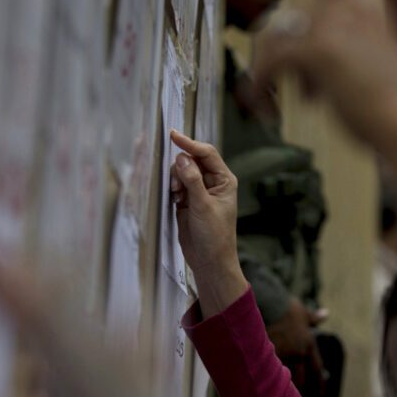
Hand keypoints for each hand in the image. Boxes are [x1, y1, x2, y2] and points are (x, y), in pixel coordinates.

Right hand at [169, 130, 247, 314]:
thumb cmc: (214, 236)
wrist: (209, 261)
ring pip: (181, 172)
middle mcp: (212, 182)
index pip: (206, 153)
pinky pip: (176, 185)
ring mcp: (199, 191)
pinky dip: (172, 188)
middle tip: (177, 185)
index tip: (173, 135)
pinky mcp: (187, 201)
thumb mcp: (203, 207)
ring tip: (177, 196)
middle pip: (192, 160)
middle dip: (180, 167)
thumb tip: (182, 158)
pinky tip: (174, 200)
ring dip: (175, 179)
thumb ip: (192, 181)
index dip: (190, 143)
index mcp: (224, 180)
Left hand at [250, 0, 396, 148]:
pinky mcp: (320, 47)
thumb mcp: (362, 62)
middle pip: (285, 17)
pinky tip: (264, 102)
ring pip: (274, 37)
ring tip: (273, 102)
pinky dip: (261, 81)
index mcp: (363, 2)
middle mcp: (350, 2)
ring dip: (267, 72)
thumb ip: (332, 47)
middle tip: (278, 90)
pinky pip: (271, 59)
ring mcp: (335, 22)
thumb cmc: (388, 103)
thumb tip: (288, 60)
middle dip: (276, 55)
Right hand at [265, 297, 326, 393]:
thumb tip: (326, 314)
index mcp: (308, 344)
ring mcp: (282, 354)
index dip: (320, 381)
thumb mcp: (303, 312)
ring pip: (283, 375)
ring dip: (280, 380)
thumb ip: (314, 317)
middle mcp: (298, 352)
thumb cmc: (286, 306)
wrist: (269, 303)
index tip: (322, 391)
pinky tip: (261, 378)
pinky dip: (266, 372)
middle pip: (300, 377)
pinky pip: (268, 368)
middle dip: (299, 386)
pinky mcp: (267, 354)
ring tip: (276, 389)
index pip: (317, 367)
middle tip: (298, 396)